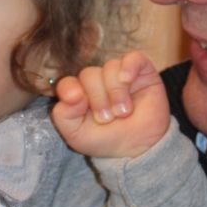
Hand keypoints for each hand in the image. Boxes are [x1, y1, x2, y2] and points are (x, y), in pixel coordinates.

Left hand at [52, 51, 170, 159]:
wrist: (139, 148)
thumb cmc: (107, 140)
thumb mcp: (77, 135)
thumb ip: (64, 115)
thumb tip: (71, 95)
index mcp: (80, 94)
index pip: (68, 83)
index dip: (70, 90)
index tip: (77, 101)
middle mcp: (98, 82)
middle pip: (89, 74)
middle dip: (98, 98)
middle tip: (108, 118)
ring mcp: (120, 75)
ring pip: (110, 67)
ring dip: (115, 92)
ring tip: (123, 112)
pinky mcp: (142, 72)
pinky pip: (135, 58)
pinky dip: (129, 66)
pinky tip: (127, 79)